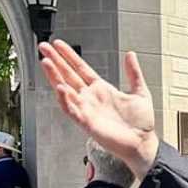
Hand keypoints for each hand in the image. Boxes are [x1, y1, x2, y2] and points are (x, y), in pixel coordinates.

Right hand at [38, 40, 158, 179]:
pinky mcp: (87, 122)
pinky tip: (60, 88)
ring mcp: (87, 110)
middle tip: (43, 47)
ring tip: (46, 63)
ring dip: (55, 77)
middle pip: (69, 76)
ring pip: (65, 91)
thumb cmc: (141, 122)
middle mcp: (90, 98)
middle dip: (56, 62)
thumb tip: (130, 54)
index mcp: (101, 89)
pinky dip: (65, 100)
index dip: (69, 56)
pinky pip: (72, 110)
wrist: (143, 142)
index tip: (58, 44)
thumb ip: (134, 73)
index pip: (81, 69)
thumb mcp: (140, 92)